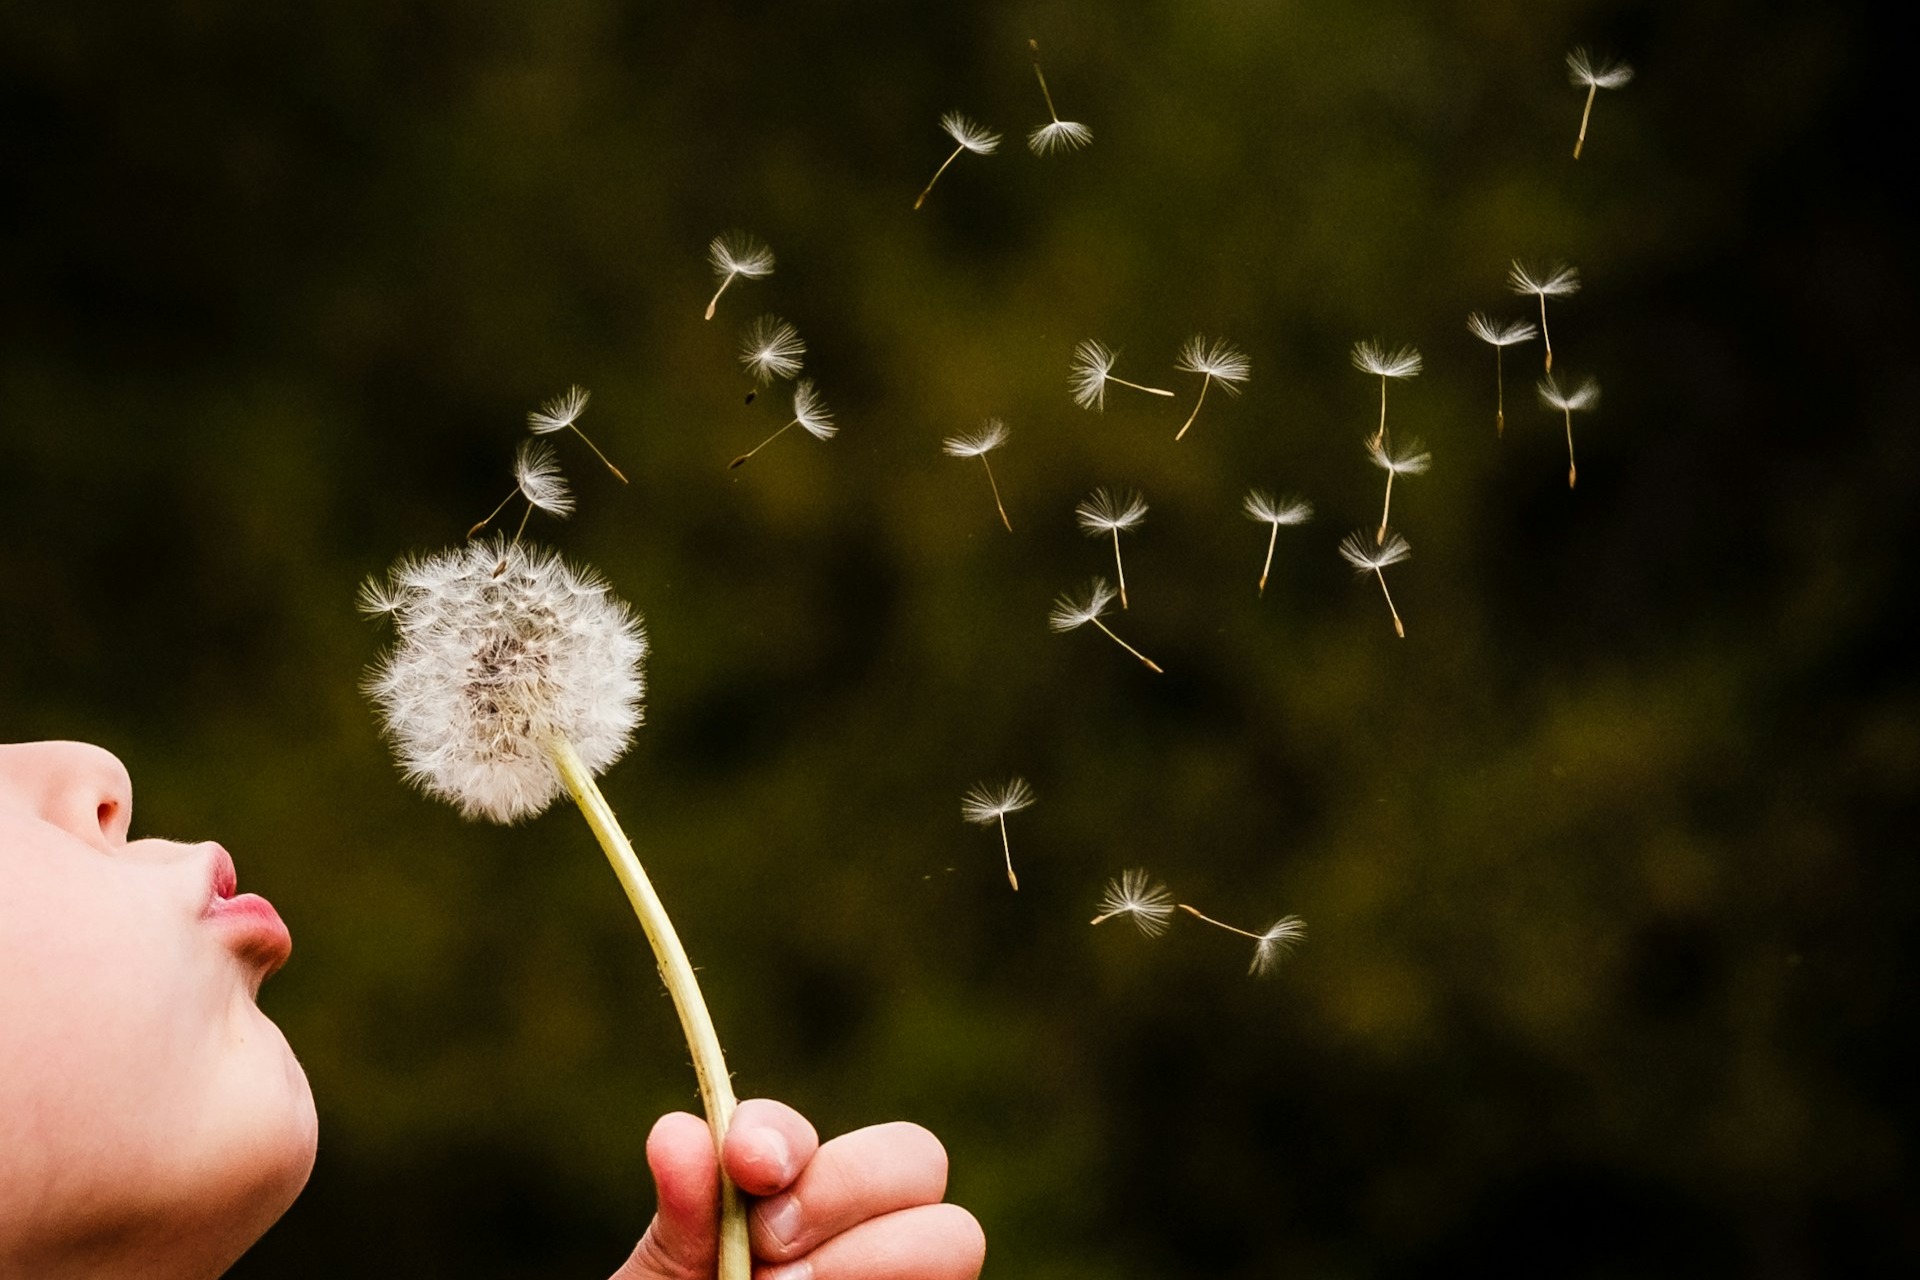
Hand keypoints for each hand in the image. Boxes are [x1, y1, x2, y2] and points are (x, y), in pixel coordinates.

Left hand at [611, 1098, 984, 1279]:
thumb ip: (682, 1216)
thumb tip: (678, 1133)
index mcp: (806, 1194)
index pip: (800, 1108)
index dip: (794, 1132)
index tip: (747, 1165)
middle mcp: (872, 1233)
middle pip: (918, 1158)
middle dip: (844, 1186)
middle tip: (767, 1250)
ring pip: (955, 1238)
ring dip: (871, 1255)